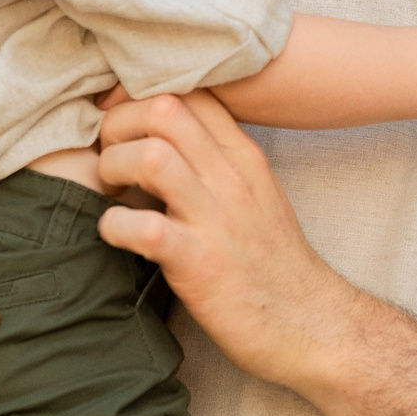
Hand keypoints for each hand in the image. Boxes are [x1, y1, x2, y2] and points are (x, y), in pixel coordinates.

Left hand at [96, 90, 365, 392]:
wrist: (308, 324)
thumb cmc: (271, 262)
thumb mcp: (254, 194)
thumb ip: (215, 161)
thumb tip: (160, 138)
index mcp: (244, 156)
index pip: (192, 91)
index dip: (141, 96)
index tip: (121, 124)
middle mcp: (232, 178)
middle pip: (164, 109)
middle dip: (118, 125)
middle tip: (108, 156)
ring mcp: (217, 219)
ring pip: (151, 157)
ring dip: (113, 168)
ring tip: (111, 193)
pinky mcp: (200, 263)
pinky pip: (144, 228)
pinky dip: (115, 225)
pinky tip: (115, 233)